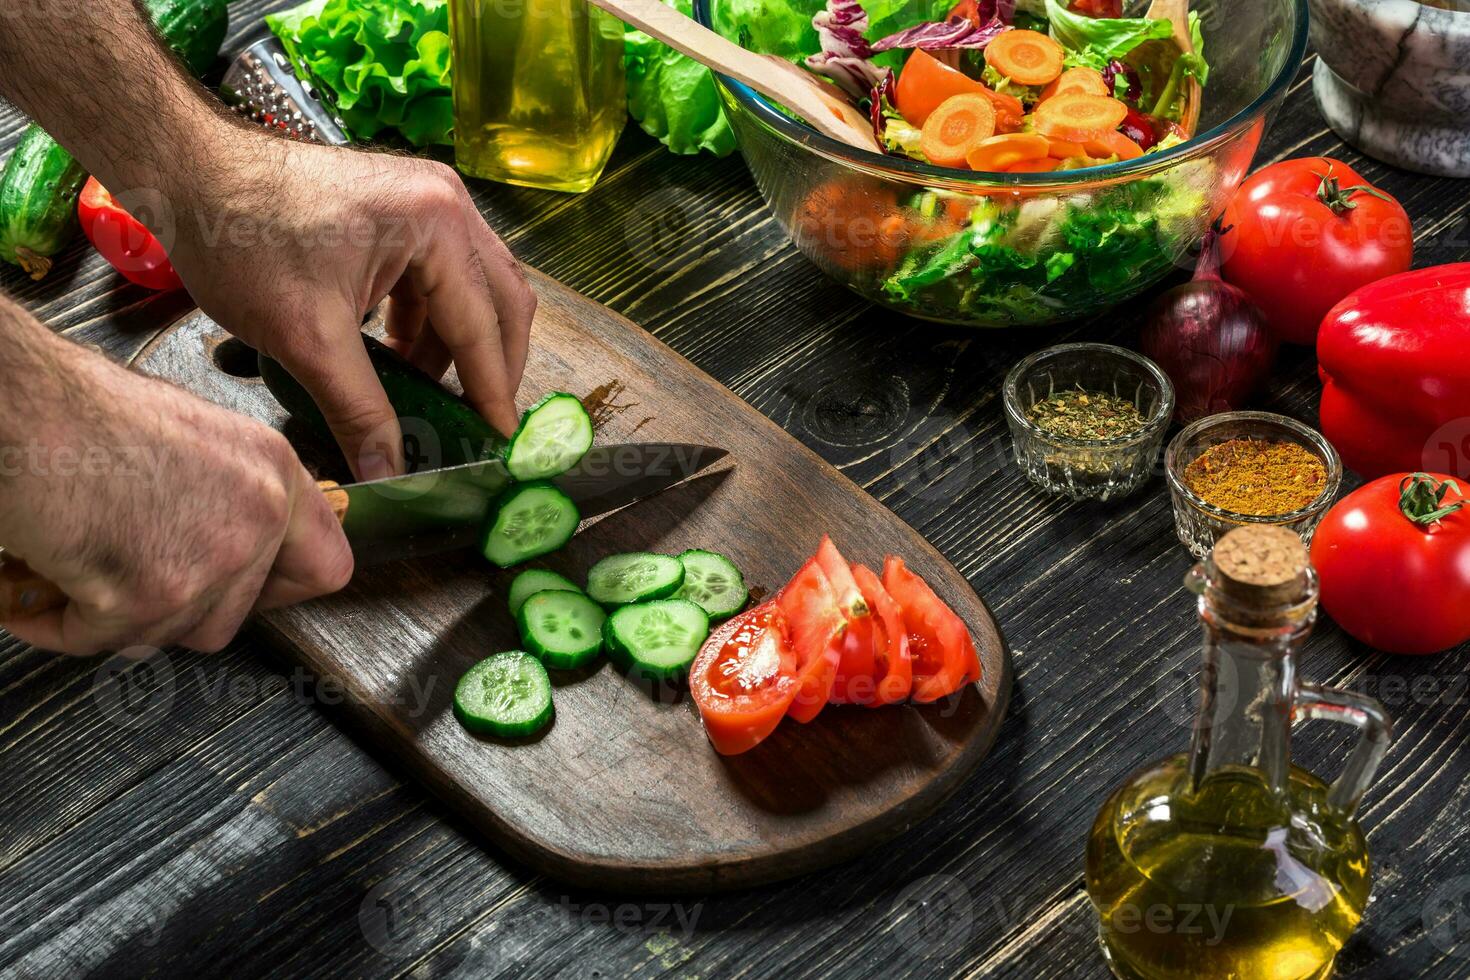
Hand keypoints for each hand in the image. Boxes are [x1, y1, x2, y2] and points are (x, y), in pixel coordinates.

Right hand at [0, 341, 352, 654]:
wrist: (22, 411)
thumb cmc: (82, 411)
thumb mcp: (192, 436)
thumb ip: (229, 492)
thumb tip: (232, 537)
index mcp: (273, 472)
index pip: (326, 565)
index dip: (282, 589)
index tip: (255, 594)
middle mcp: (257, 517)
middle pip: (234, 614)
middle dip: (178, 607)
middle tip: (130, 575)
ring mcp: (209, 563)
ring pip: (172, 633)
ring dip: (119, 615)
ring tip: (77, 567)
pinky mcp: (149, 598)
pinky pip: (105, 640)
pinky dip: (61, 622)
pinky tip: (35, 585)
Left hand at [160, 129, 535, 478]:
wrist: (187, 173)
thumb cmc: (242, 239)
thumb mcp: (306, 339)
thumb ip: (359, 410)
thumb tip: (386, 472)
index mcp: (436, 225)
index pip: (482, 326)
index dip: (492, 392)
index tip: (502, 442)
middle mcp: (447, 204)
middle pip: (502, 300)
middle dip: (494, 366)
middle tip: (482, 423)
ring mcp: (428, 201)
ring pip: (475, 288)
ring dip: (459, 346)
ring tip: (432, 398)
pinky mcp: (403, 209)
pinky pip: (440, 275)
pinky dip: (430, 322)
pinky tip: (400, 359)